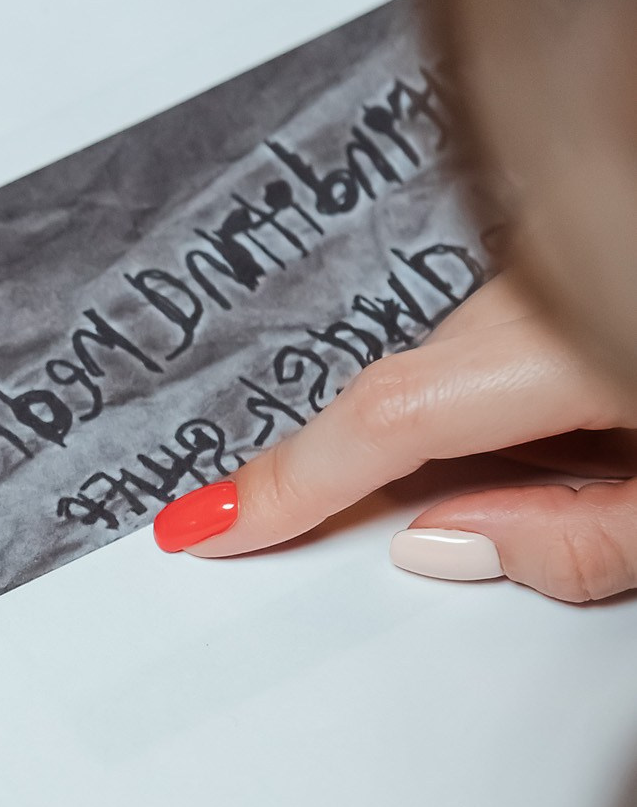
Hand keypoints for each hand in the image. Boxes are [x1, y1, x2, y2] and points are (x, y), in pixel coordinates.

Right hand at [163, 272, 636, 600]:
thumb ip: (581, 543)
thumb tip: (446, 545)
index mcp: (570, 349)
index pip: (390, 418)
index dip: (290, 480)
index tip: (210, 524)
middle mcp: (546, 291)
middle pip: (413, 394)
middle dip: (391, 478)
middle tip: (405, 533)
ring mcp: (551, 267)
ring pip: (458, 367)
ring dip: (479, 437)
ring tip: (597, 465)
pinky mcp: (560, 261)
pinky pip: (501, 339)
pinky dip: (508, 398)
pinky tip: (596, 422)